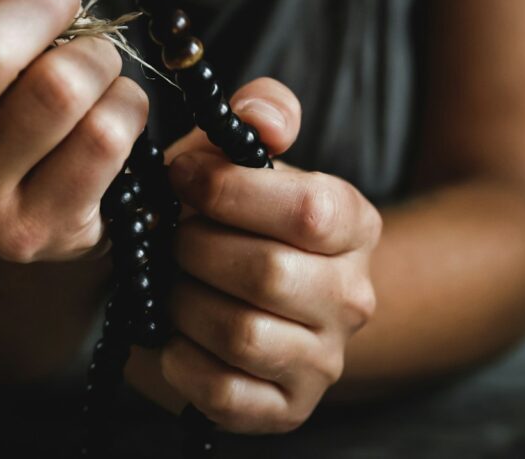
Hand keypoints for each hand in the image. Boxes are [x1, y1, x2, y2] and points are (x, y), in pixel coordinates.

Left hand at [130, 78, 381, 432]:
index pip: (307, 210)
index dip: (229, 191)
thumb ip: (263, 114)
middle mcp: (353, 296)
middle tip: (172, 239)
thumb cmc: (231, 216)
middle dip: (196, 250)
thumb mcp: (242, 155)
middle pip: (267, 274)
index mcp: (353, 223)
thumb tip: (264, 118)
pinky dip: (181, 362)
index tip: (181, 177)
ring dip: (184, 304)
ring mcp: (325, 360)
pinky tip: (173, 337)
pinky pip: (225, 393)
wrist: (234, 295)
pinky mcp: (287, 409)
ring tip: (171, 284)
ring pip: (243, 335)